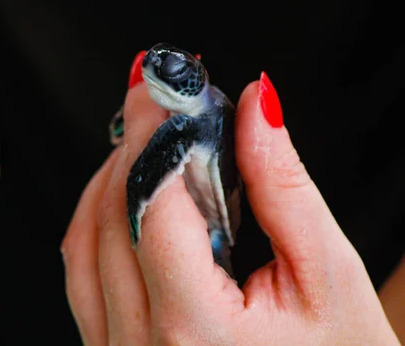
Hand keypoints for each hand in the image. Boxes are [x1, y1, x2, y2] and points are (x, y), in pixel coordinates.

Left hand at [62, 68, 400, 344]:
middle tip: (155, 103)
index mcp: (197, 333)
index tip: (158, 88)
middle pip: (114, 220)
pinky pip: (81, 275)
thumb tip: (253, 106)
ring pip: (84, 244)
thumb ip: (282, 186)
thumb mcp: (327, 277)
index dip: (155, 137)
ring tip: (145, 143)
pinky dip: (98, 224)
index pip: (156, 209)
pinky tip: (127, 194)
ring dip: (109, 181)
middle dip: (134, 149)